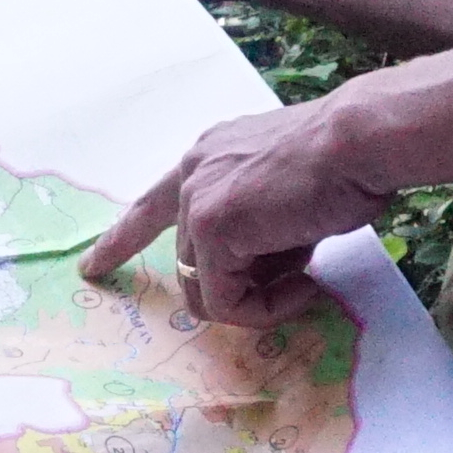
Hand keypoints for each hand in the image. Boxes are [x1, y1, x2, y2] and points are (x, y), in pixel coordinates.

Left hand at [80, 99, 389, 327]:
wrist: (361, 142)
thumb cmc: (348, 162)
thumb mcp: (289, 194)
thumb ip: (263, 225)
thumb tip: (267, 272)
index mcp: (211, 154)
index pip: (153, 205)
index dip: (121, 239)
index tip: (91, 267)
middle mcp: (194, 171)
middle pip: (193, 264)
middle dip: (248, 287)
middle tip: (299, 282)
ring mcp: (198, 200)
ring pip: (206, 290)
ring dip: (261, 299)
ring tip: (308, 277)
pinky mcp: (213, 229)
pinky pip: (224, 303)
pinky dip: (265, 309)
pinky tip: (305, 282)